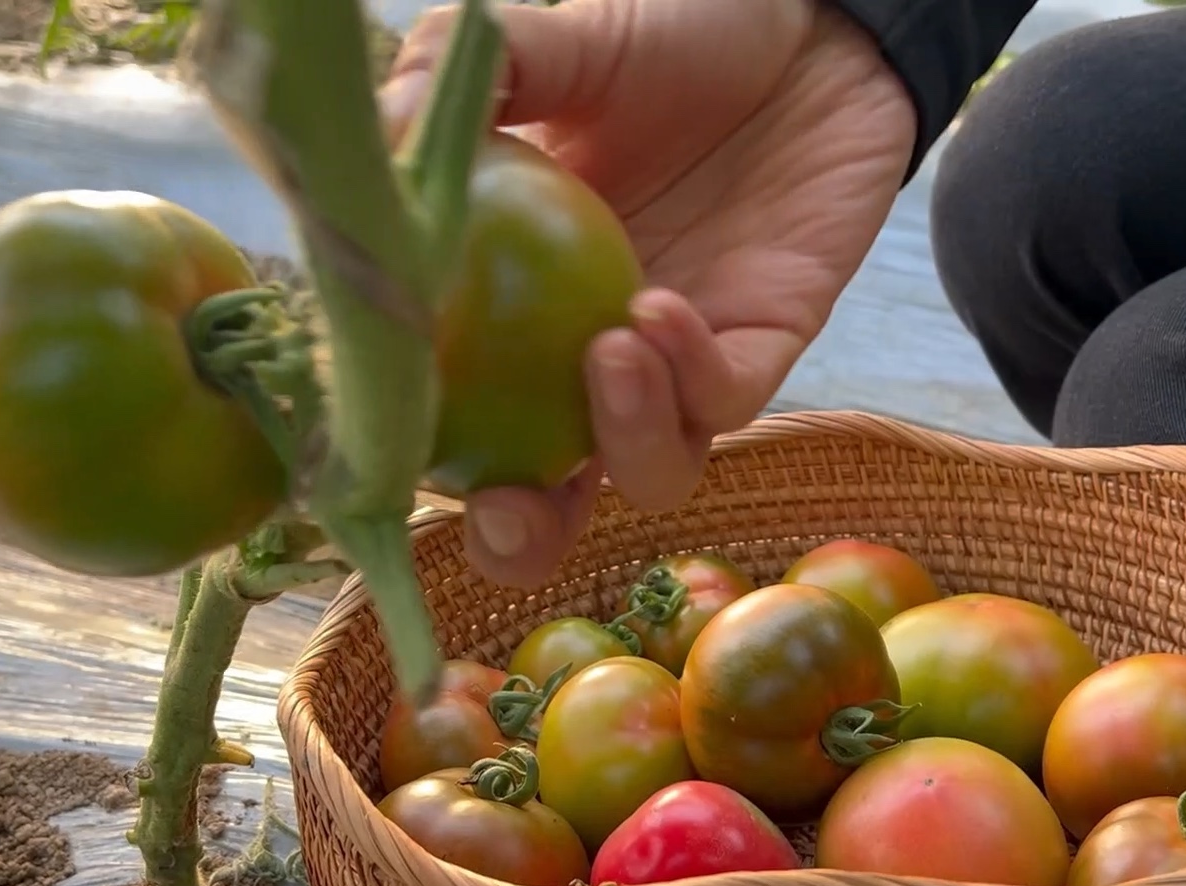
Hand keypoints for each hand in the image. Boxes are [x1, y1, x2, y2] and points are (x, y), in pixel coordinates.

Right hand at [381, 0, 914, 587]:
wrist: (805, 20)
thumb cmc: (669, 35)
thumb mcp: (550, 47)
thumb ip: (462, 85)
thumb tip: (380, 129)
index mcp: (512, 310)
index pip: (449, 416)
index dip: (416, 455)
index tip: (387, 446)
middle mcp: (586, 360)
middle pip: (546, 494)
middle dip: (521, 534)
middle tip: (506, 509)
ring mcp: (677, 365)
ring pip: (648, 471)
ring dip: (620, 439)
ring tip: (607, 349)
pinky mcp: (762, 346)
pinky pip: (728, 402)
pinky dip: (691, 374)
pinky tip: (660, 310)